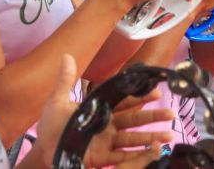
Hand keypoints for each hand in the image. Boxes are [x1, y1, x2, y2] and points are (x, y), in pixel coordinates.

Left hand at [34, 55, 171, 167]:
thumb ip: (65, 80)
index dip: (139, 97)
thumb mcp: (57, 101)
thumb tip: (67, 55)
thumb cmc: (51, 126)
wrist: (43, 151)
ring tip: (168, 136)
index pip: (124, 102)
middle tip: (170, 114)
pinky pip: (124, 157)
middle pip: (134, 119)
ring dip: (151, 137)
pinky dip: (139, 155)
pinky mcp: (104, 158)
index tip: (156, 92)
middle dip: (152, 117)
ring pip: (133, 138)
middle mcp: (108, 126)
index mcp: (100, 110)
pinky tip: (153, 152)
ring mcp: (107, 142)